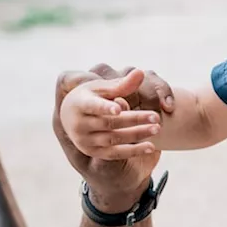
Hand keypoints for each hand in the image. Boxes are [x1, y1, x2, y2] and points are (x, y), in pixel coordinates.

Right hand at [53, 64, 174, 205]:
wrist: (70, 119)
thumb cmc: (91, 98)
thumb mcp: (102, 89)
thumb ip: (122, 84)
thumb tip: (141, 72)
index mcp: (79, 104)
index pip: (93, 106)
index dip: (105, 108)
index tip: (119, 109)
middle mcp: (79, 125)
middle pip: (110, 123)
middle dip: (134, 119)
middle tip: (156, 117)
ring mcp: (86, 141)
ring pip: (114, 139)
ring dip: (137, 135)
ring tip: (156, 129)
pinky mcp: (94, 152)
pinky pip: (115, 154)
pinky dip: (133, 151)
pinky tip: (150, 147)